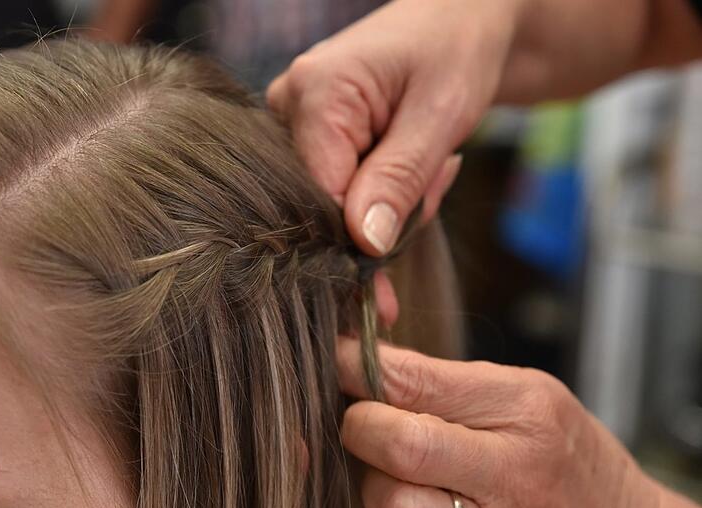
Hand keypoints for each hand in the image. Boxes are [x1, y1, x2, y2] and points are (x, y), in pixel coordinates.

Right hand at [267, 0, 518, 255]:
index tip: (419, 206)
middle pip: (326, 202)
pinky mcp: (307, 136)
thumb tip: (366, 243)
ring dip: (393, 199)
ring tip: (429, 156)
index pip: (322, 196)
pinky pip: (340, 191)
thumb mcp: (441, 114)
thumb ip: (400, 178)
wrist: (463, 19)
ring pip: (337, 203)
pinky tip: (409, 159)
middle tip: (437, 168)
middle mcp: (287, 106)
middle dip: (388, 206)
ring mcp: (293, 122)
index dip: (370, 224)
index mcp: (313, 90)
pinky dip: (383, 191)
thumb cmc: (457, 47)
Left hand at [336, 337, 665, 507]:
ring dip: (374, 483)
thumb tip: (358, 359)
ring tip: (394, 471)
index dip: (357, 368)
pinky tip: (409, 501)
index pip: (413, 384)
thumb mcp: (524, 394)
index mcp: (523, 413)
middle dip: (360, 426)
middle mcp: (510, 477)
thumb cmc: (560, 453)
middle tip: (365, 420)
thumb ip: (443, 379)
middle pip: (398, 447)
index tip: (340, 361)